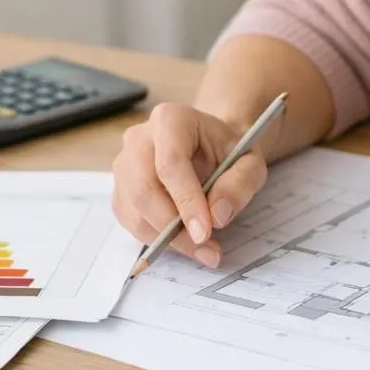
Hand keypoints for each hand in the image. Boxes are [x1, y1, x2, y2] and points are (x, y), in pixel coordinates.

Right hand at [110, 102, 268, 266]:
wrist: (210, 147)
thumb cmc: (227, 151)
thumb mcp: (249, 161)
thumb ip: (240, 183)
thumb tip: (217, 215)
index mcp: (171, 119)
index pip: (170, 163)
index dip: (186, 201)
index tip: (205, 232)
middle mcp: (139, 138)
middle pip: (144, 189)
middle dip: (173, 227)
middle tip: (205, 248)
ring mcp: (124, 164)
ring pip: (133, 210)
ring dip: (165, 239)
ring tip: (201, 250)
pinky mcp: (120, 189)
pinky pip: (130, 221)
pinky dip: (155, 239)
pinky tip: (183, 241)